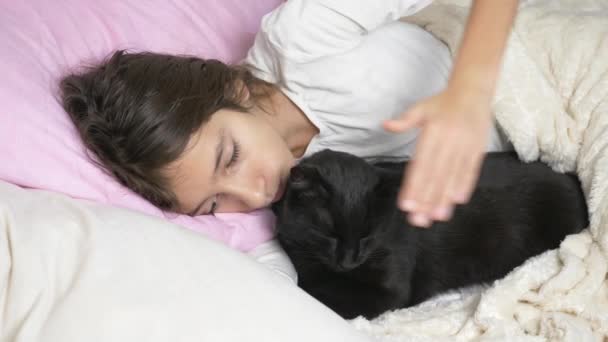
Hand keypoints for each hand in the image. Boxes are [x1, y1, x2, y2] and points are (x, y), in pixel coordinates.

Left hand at [383, 87, 491, 226]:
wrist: (473, 91)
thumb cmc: (442, 103)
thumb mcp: (420, 108)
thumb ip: (404, 121)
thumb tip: (385, 125)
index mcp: (432, 132)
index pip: (421, 165)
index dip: (414, 186)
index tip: (406, 205)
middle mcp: (449, 141)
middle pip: (435, 176)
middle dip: (426, 200)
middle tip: (418, 220)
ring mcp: (465, 146)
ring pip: (452, 177)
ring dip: (444, 198)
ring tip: (436, 216)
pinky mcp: (478, 149)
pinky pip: (470, 171)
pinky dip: (464, 186)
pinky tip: (456, 201)